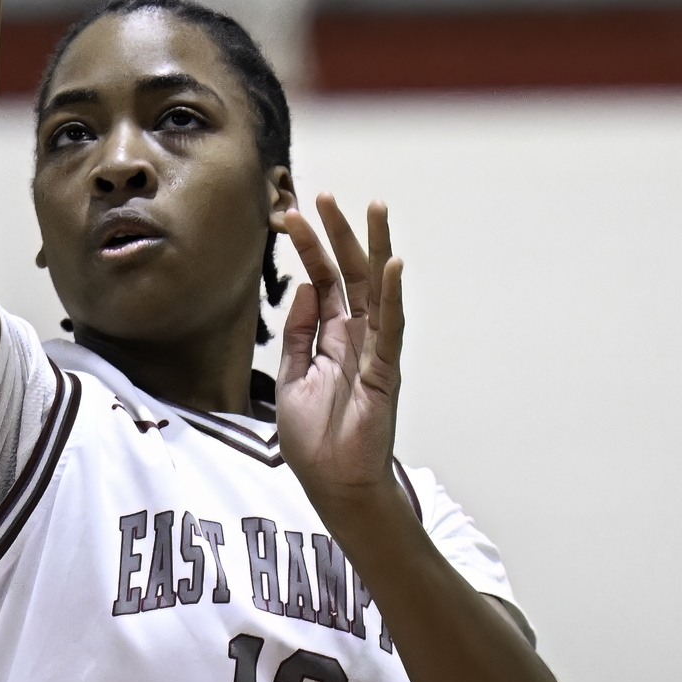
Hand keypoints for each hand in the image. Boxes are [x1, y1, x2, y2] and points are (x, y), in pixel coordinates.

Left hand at [275, 195, 404, 528]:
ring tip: (373, 209)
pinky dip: (392, 296)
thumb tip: (304, 286)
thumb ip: (298, 333)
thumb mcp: (292, 376)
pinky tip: (391, 264)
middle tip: (326, 196)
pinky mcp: (386, 371)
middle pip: (350, 274)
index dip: (309, 248)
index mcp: (333, 337)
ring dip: (373, 248)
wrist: (332, 485)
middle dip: (338, 234)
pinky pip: (391, 328)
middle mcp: (357, 337)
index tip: (290, 216)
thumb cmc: (315, 439)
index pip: (323, 281)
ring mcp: (375, 351)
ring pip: (376, 290)